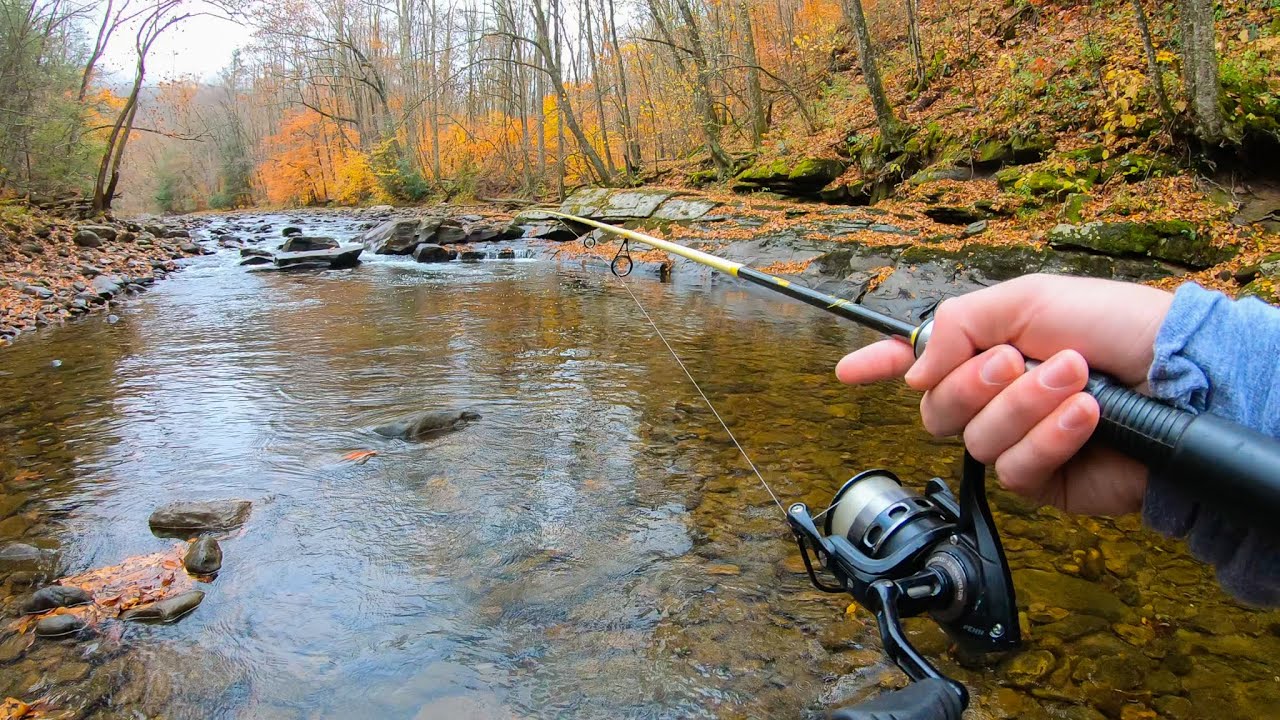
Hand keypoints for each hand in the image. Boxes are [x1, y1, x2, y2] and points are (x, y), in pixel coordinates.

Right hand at [835, 274, 1174, 514]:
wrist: (1182, 376)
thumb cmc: (1114, 326)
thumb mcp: (1028, 300)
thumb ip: (957, 327)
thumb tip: (911, 375)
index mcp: (986, 348)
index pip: (919, 360)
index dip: (879, 364)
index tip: (847, 373)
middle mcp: (993, 396)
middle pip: (936, 408)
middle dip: (974, 382)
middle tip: (1019, 360)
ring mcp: (1015, 440)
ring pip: (975, 438)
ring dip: (1026, 405)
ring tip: (1075, 379)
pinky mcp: (1043, 480)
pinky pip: (1015, 468)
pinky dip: (1050, 437)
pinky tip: (1086, 417)